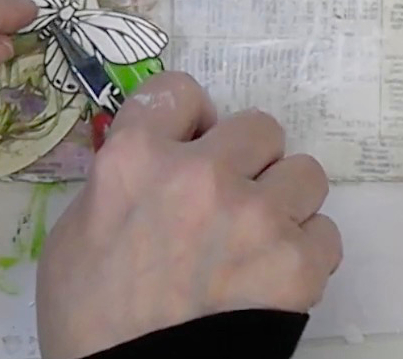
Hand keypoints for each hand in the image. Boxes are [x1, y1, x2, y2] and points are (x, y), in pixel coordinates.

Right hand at [36, 73, 341, 358]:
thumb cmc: (89, 314)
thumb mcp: (77, 226)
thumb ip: (122, 176)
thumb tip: (158, 159)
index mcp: (135, 155)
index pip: (182, 88)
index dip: (190, 116)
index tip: (191, 142)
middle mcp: (199, 172)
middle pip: (259, 125)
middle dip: (246, 157)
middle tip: (228, 194)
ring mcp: (253, 217)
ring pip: (304, 172)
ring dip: (282, 201)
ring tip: (256, 237)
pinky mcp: (296, 266)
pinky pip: (325, 232)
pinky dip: (303, 251)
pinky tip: (272, 274)